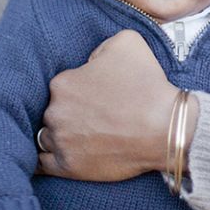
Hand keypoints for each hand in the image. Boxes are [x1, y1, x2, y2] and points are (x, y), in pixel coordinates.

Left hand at [37, 30, 197, 180]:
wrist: (166, 129)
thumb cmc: (148, 86)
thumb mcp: (128, 42)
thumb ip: (100, 46)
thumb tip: (92, 61)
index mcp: (63, 83)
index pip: (63, 85)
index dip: (81, 89)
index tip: (98, 95)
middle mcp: (55, 112)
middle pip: (54, 110)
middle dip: (71, 112)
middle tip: (96, 116)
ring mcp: (61, 141)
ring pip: (48, 136)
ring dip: (61, 135)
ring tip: (85, 136)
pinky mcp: (69, 167)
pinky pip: (44, 164)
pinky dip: (51, 159)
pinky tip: (63, 154)